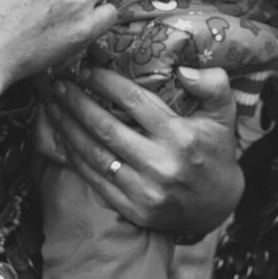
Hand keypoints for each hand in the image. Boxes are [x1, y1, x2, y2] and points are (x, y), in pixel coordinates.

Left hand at [39, 66, 242, 234]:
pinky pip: (95, 180)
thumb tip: (184, 69)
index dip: (105, 82)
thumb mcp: (225, 114)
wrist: (217, 206)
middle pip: (106, 127)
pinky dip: (75, 158)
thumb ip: (214, 85)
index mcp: (180, 137)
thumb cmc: (216, 151)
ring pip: (95, 155)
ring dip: (68, 128)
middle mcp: (160, 165)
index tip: (87, 69)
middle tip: (59, 84)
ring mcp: (144, 191)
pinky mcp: (132, 209)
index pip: (133, 101)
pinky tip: (63, 139)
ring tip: (53, 107)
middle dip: (76, 103)